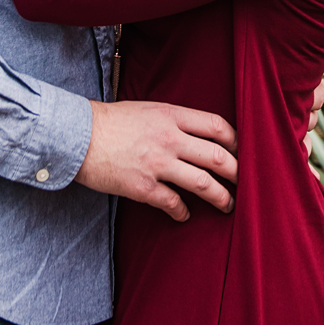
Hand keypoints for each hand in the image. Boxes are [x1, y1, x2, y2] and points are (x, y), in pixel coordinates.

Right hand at [77, 100, 238, 221]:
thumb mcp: (148, 109)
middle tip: (245, 182)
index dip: (236, 141)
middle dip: (238, 173)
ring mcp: (158, 164)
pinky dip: (183, 212)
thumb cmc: (111, 121)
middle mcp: (170, 138)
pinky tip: (185, 215)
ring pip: (204, 183)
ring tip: (227, 205)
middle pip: (219, 157)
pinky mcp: (143, 187)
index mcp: (172, 115)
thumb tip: (198, 135)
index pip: (217, 126)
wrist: (78, 136)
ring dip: (221, 197)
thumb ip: (174, 121)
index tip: (241, 152)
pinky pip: (174, 203)